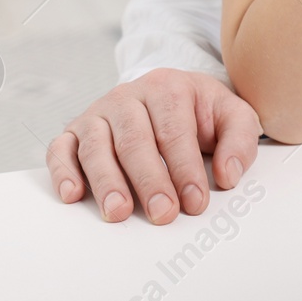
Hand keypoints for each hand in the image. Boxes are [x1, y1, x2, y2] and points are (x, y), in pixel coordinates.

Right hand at [48, 68, 260, 223]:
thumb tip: (227, 175)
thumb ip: (240, 139)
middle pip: (134, 140)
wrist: (168, 93)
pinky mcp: (75, 131)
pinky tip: (73, 195)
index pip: (174, 131)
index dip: (185, 168)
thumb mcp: (232, 116)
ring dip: (106, 181)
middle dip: (149, 181)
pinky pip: (61, 149)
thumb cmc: (200, 112)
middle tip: (163, 214)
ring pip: (96, 146)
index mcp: (168, 87)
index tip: (195, 201)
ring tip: (119, 212)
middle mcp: (128, 96)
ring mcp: (98, 113)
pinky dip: (63, 171)